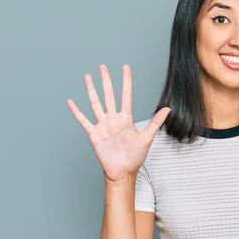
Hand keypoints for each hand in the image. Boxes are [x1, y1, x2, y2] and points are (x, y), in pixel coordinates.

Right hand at [67, 64, 170, 181]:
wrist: (123, 172)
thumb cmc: (136, 156)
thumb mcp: (147, 138)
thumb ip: (155, 122)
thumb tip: (168, 109)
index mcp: (126, 118)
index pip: (125, 95)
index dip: (125, 81)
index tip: (125, 68)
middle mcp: (113, 119)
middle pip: (108, 95)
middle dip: (106, 81)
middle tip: (102, 66)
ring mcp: (103, 125)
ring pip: (95, 104)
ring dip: (91, 90)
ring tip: (87, 77)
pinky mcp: (94, 134)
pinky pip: (83, 121)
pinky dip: (77, 112)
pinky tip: (71, 102)